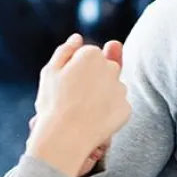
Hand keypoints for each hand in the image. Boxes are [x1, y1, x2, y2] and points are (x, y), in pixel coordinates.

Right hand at [25, 34, 130, 176]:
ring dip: (103, 96)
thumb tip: (78, 38)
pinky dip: (109, 112)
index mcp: (91, 54)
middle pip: (105, 69)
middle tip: (76, 98)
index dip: (77, 69)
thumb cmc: (53, 104)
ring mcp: (120, 88)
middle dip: (94, 79)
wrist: (64, 138)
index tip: (68, 83)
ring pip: (113, 88)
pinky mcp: (126, 108)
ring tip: (84, 111)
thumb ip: (65, 51)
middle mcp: (110, 68)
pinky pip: (118, 107)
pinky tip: (95, 120)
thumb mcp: (50, 72)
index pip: (90, 55)